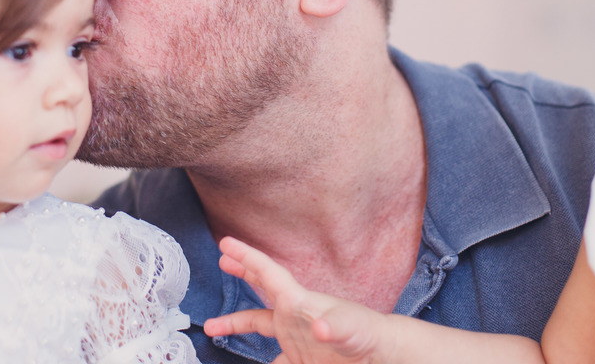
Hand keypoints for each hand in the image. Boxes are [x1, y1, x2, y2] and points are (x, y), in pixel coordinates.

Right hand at [203, 237, 395, 363]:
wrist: (382, 355)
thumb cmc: (369, 336)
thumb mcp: (352, 329)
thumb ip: (336, 326)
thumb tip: (319, 327)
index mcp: (299, 302)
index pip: (268, 274)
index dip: (247, 257)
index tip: (226, 242)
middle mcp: (294, 314)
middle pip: (263, 288)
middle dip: (243, 272)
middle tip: (223, 259)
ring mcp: (296, 335)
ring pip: (259, 325)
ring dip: (237, 324)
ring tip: (213, 327)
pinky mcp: (300, 357)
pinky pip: (274, 358)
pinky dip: (263, 361)